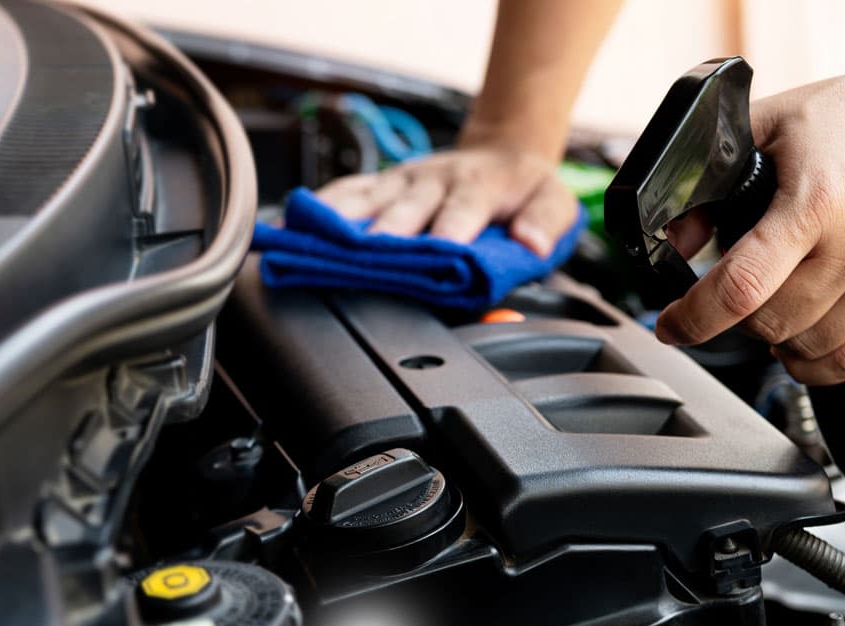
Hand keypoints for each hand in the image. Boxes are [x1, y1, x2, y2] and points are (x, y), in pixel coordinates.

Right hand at [316, 143, 579, 256]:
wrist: (502, 152)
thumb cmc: (523, 189)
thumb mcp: (554, 203)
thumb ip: (545, 224)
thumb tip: (530, 243)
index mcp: (477, 187)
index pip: (462, 209)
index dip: (448, 230)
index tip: (436, 251)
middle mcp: (433, 180)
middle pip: (405, 207)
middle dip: (386, 232)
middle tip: (366, 255)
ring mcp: (402, 180)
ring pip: (367, 199)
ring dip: (340, 221)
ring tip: (308, 240)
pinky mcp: (381, 183)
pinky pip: (346, 193)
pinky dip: (319, 208)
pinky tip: (290, 224)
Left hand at [657, 39, 844, 384]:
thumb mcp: (771, 125)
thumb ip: (714, 181)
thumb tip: (678, 241)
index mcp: (816, 203)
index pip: (741, 287)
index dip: (694, 318)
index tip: (671, 327)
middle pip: (771, 324)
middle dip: (736, 320)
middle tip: (731, 300)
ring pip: (809, 349)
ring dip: (776, 341)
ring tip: (770, 311)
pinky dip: (818, 363)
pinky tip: (803, 339)